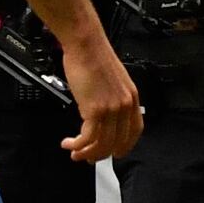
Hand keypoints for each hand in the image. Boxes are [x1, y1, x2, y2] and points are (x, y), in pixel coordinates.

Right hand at [58, 34, 143, 161]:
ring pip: (102, 144)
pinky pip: (87, 138)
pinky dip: (77, 145)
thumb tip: (101, 117)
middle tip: (88, 158)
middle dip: (100, 154)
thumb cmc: (94, 57)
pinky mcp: (95, 110)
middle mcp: (125, 106)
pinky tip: (69, 143)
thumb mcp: (112, 81)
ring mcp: (111, 109)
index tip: (115, 152)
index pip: (134, 131)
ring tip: (74, 153)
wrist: (85, 45)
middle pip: (116, 142)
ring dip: (86, 153)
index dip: (123, 146)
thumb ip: (112, 100)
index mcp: (132, 98)